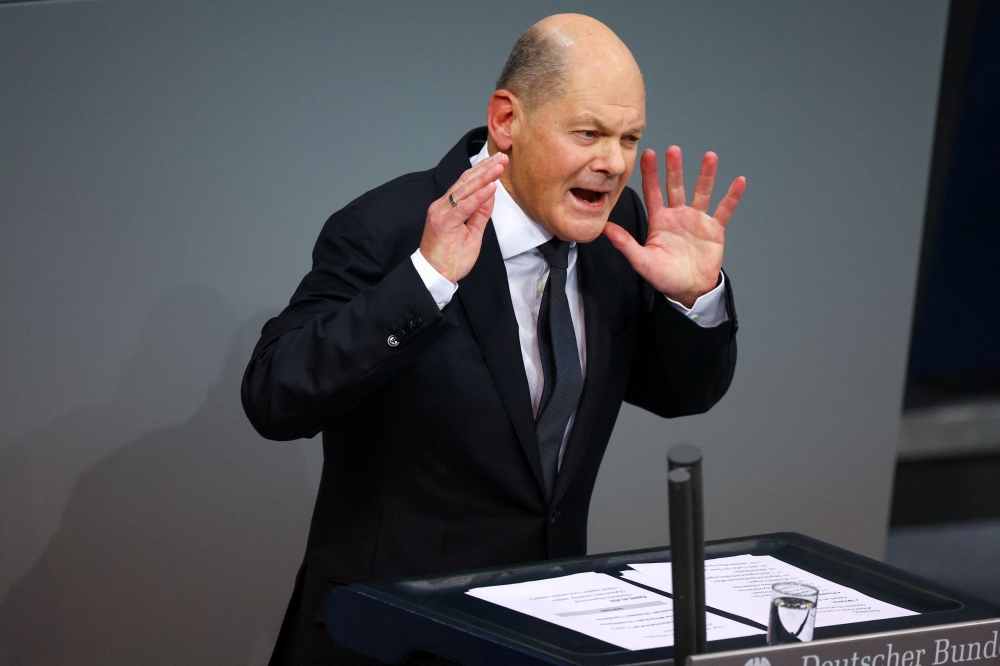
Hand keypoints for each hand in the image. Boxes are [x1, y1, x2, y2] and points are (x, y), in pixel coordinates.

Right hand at [419, 152, 507, 282]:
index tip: (498, 162)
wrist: (435, 276)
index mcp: (448, 207)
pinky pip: (463, 207)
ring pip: (464, 190)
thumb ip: (480, 214)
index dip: (482, 171)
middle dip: (485, 168)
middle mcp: (442, 206)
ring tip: (498, 167)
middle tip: (502, 157)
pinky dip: (478, 197)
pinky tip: (491, 188)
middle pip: (465, 181)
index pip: (466, 183)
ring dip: (484, 177)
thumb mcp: (473, 233)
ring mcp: (441, 213)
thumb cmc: (450, 258)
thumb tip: (491, 194)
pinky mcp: (443, 224)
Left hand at [603, 147, 744, 306]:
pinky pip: (724, 209)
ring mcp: (697, 220)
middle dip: (674, 169)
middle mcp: (678, 215)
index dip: (650, 174)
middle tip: (673, 150)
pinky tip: (739, 181)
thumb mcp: (642, 261)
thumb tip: (604, 229)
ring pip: (702, 192)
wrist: (689, 290)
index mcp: (659, 220)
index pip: (652, 192)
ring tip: (709, 157)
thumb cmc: (663, 276)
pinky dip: (732, 196)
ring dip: (706, 175)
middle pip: (676, 187)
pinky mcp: (714, 229)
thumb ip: (625, 243)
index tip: (648, 154)